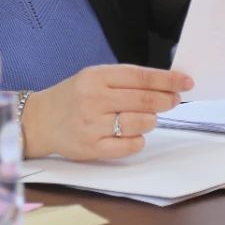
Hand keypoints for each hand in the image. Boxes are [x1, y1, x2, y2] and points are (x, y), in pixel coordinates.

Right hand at [23, 64, 191, 160]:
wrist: (39, 120)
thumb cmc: (73, 97)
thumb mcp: (93, 77)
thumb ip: (124, 80)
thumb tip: (164, 85)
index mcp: (95, 77)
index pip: (140, 76)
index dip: (166, 79)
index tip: (185, 81)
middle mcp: (93, 99)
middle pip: (143, 100)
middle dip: (166, 99)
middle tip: (174, 100)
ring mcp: (92, 125)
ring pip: (139, 123)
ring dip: (151, 121)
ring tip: (146, 118)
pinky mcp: (91, 148)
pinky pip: (129, 146)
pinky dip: (138, 140)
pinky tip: (134, 134)